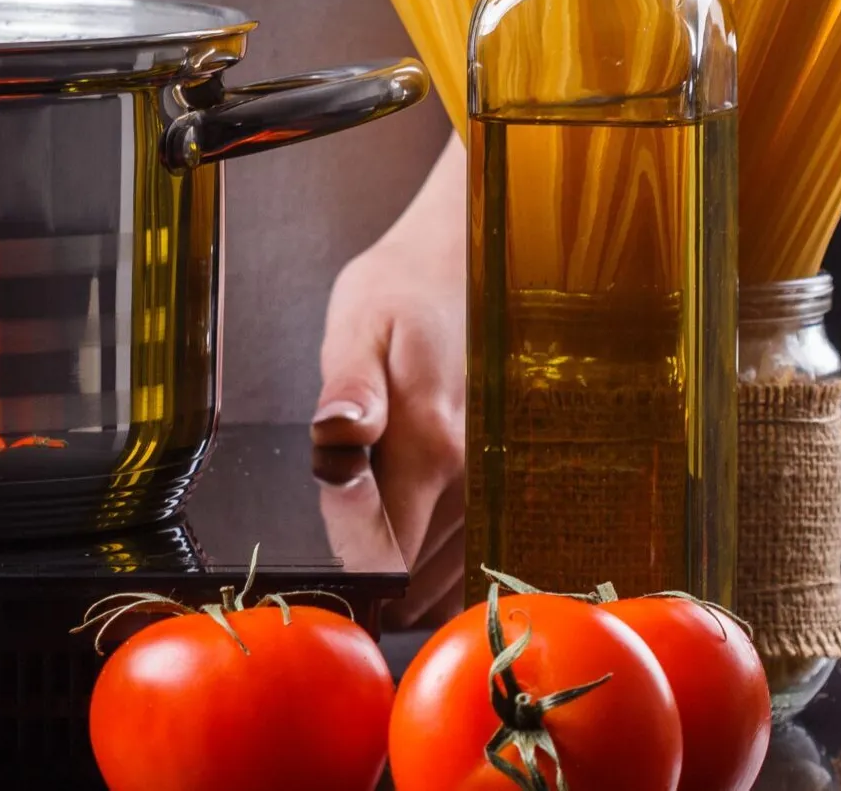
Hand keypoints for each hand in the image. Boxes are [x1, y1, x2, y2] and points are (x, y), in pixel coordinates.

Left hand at [312, 132, 467, 627]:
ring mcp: (500, 486)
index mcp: (429, 445)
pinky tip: (420, 537)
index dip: (347, 557)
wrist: (476, 263)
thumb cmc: (409, 289)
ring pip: (449, 575)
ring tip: (379, 510)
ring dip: (409, 566)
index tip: (328, 520)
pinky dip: (446, 564)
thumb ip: (348, 384)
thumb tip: (337, 432)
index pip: (386, 555)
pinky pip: (479, 556)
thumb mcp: (358, 320)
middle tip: (348, 508)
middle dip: (371, 564)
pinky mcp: (512, 484)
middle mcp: (475, 478)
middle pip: (416, 577)